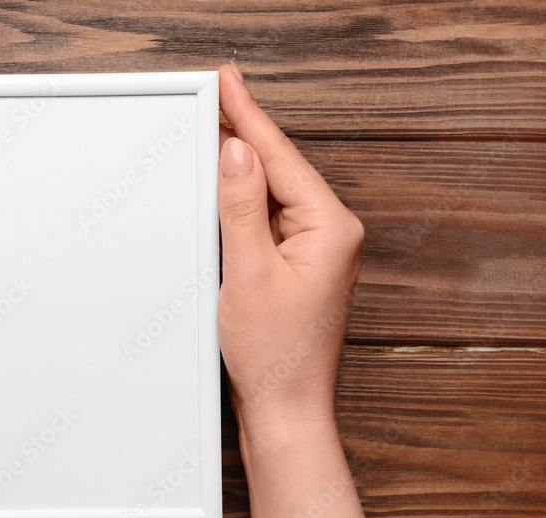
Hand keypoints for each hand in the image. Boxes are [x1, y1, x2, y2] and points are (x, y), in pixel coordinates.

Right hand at [216, 64, 363, 436]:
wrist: (285, 410)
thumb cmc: (276, 355)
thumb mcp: (249, 273)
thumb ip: (242, 209)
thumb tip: (236, 154)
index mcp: (330, 228)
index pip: (281, 158)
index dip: (249, 117)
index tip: (228, 81)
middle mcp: (329, 234)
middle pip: (279, 170)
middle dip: (245, 134)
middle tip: (217, 93)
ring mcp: (314, 252)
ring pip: (271, 195)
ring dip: (241, 169)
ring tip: (215, 129)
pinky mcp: (296, 269)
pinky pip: (266, 223)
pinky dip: (241, 206)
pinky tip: (222, 190)